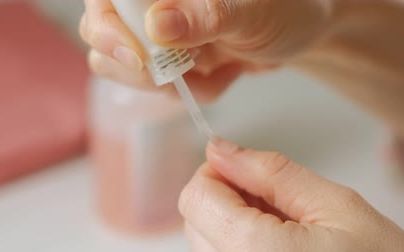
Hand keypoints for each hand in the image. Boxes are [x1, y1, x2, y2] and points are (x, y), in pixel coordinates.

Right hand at [79, 0, 334, 101]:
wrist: (303, 32)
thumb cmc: (285, 7)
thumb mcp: (251, 11)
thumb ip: (205, 15)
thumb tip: (157, 26)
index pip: (106, 0)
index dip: (108, 27)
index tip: (137, 57)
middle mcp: (150, 4)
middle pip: (100, 34)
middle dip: (138, 65)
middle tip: (177, 72)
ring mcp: (158, 32)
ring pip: (125, 68)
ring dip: (170, 83)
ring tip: (212, 69)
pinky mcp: (172, 60)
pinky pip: (161, 88)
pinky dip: (194, 91)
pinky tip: (224, 74)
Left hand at [179, 138, 403, 251]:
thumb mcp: (339, 206)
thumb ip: (270, 173)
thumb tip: (222, 151)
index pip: (196, 199)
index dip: (215, 173)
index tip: (241, 169)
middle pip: (194, 225)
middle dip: (225, 201)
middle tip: (274, 201)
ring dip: (230, 231)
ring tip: (283, 234)